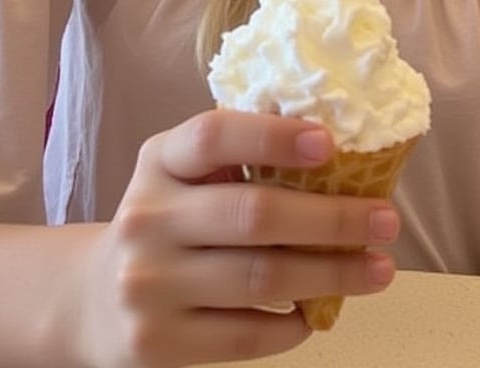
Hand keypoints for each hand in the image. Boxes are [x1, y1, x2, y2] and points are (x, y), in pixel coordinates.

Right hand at [69, 110, 399, 366]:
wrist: (93, 299)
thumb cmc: (168, 222)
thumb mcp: (183, 175)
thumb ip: (239, 161)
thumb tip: (337, 159)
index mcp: (160, 161)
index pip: (214, 136)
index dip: (273, 136)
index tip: (329, 144)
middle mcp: (148, 217)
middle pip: (253, 214)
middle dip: (332, 219)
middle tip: (386, 221)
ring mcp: (149, 283)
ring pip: (260, 277)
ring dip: (332, 273)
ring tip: (378, 269)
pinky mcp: (157, 343)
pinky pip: (245, 334)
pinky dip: (292, 323)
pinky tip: (317, 311)